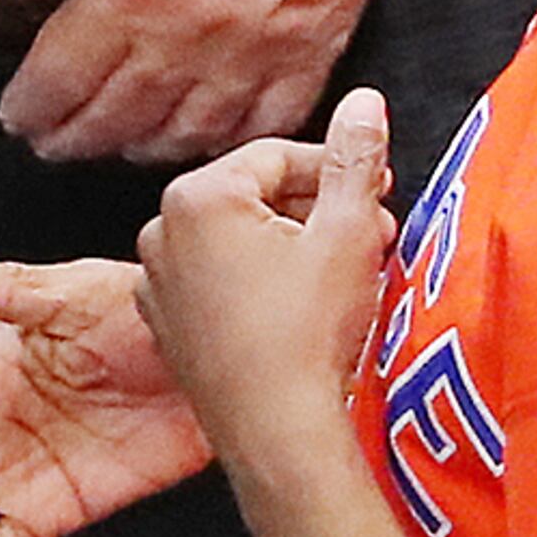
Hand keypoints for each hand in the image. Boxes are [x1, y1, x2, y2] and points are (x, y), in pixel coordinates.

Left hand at [0, 0, 451, 166]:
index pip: (63, 77)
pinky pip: (268, 120)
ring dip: (146, 147)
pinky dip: (232, 136)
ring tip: (121, 140)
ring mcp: (261, 44)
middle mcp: (195, 29)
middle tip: (54, 141)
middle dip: (76, 138)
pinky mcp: (319, 43)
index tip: (20, 114)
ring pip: (190, 135)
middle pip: (118, 118)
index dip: (32, 107)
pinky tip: (208, 133)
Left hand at [133, 91, 397, 536]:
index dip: (339, 170)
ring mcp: (157, 284)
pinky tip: (303, 311)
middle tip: (375, 234)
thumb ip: (355, 157)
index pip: (280, 157)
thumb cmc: (310, 333)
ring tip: (348, 274)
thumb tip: (364, 102)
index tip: (380, 190)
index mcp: (198, 196)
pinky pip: (219, 287)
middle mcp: (161, 232)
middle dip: (319, 211)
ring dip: (294, 249)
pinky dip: (260, 287)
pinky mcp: (167, 328)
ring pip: (238, 243)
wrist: (278, 434)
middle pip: (255, 197)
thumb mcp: (350, 231)